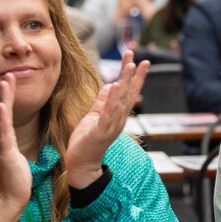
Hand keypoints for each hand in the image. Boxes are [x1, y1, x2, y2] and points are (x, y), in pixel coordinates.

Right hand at [0, 75, 31, 221]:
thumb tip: (10, 136)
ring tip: (6, 83)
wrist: (10, 198)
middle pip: (0, 112)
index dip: (6, 99)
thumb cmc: (14, 179)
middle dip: (4, 93)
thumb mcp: (12, 156)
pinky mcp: (4, 153)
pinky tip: (3, 107)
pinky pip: (3, 133)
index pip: (3, 116)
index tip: (9, 83)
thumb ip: (9, 144)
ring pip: (1, 119)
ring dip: (4, 100)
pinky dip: (2, 119)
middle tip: (7, 75)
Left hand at [63, 49, 147, 188]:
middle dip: (133, 74)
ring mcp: (111, 125)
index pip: (128, 93)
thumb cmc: (86, 141)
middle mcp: (118, 119)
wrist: (81, 163)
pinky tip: (116, 86)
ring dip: (126, 82)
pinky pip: (108, 113)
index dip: (134, 77)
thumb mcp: (94, 116)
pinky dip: (113, 99)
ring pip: (121, 100)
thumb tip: (110, 85)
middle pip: (128, 93)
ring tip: (130, 65)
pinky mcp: (101, 131)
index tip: (139, 61)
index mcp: (117, 115)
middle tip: (138, 57)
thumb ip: (102, 101)